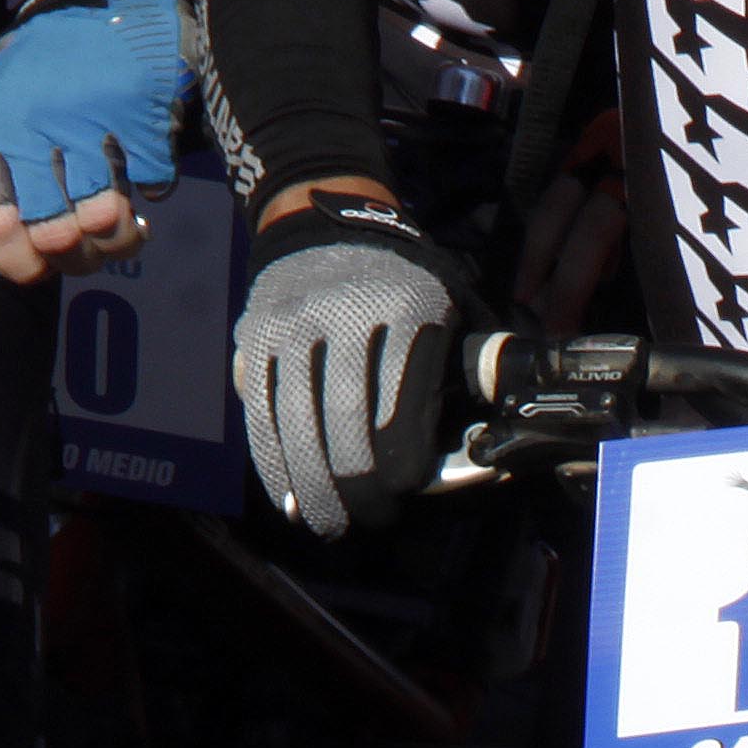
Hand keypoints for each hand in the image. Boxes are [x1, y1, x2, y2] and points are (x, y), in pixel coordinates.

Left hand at [0, 0, 187, 285]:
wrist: (105, 0)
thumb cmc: (52, 63)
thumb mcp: (5, 112)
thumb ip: (9, 176)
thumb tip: (28, 249)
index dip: (23, 260)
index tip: (43, 261)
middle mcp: (34, 133)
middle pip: (58, 237)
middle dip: (79, 254)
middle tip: (89, 243)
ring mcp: (91, 129)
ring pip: (107, 223)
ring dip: (121, 233)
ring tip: (123, 222)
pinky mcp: (141, 123)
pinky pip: (151, 187)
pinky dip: (151, 184)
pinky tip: (140, 166)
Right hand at [235, 195, 466, 541]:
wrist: (322, 224)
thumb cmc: (402, 284)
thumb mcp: (452, 306)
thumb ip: (474, 368)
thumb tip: (493, 443)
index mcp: (407, 310)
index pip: (401, 407)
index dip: (403, 464)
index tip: (405, 491)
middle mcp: (343, 315)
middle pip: (346, 424)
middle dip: (359, 487)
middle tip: (372, 518)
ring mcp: (292, 327)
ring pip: (297, 425)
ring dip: (313, 487)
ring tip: (330, 522)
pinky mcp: (253, 340)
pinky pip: (260, 413)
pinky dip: (272, 462)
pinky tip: (288, 497)